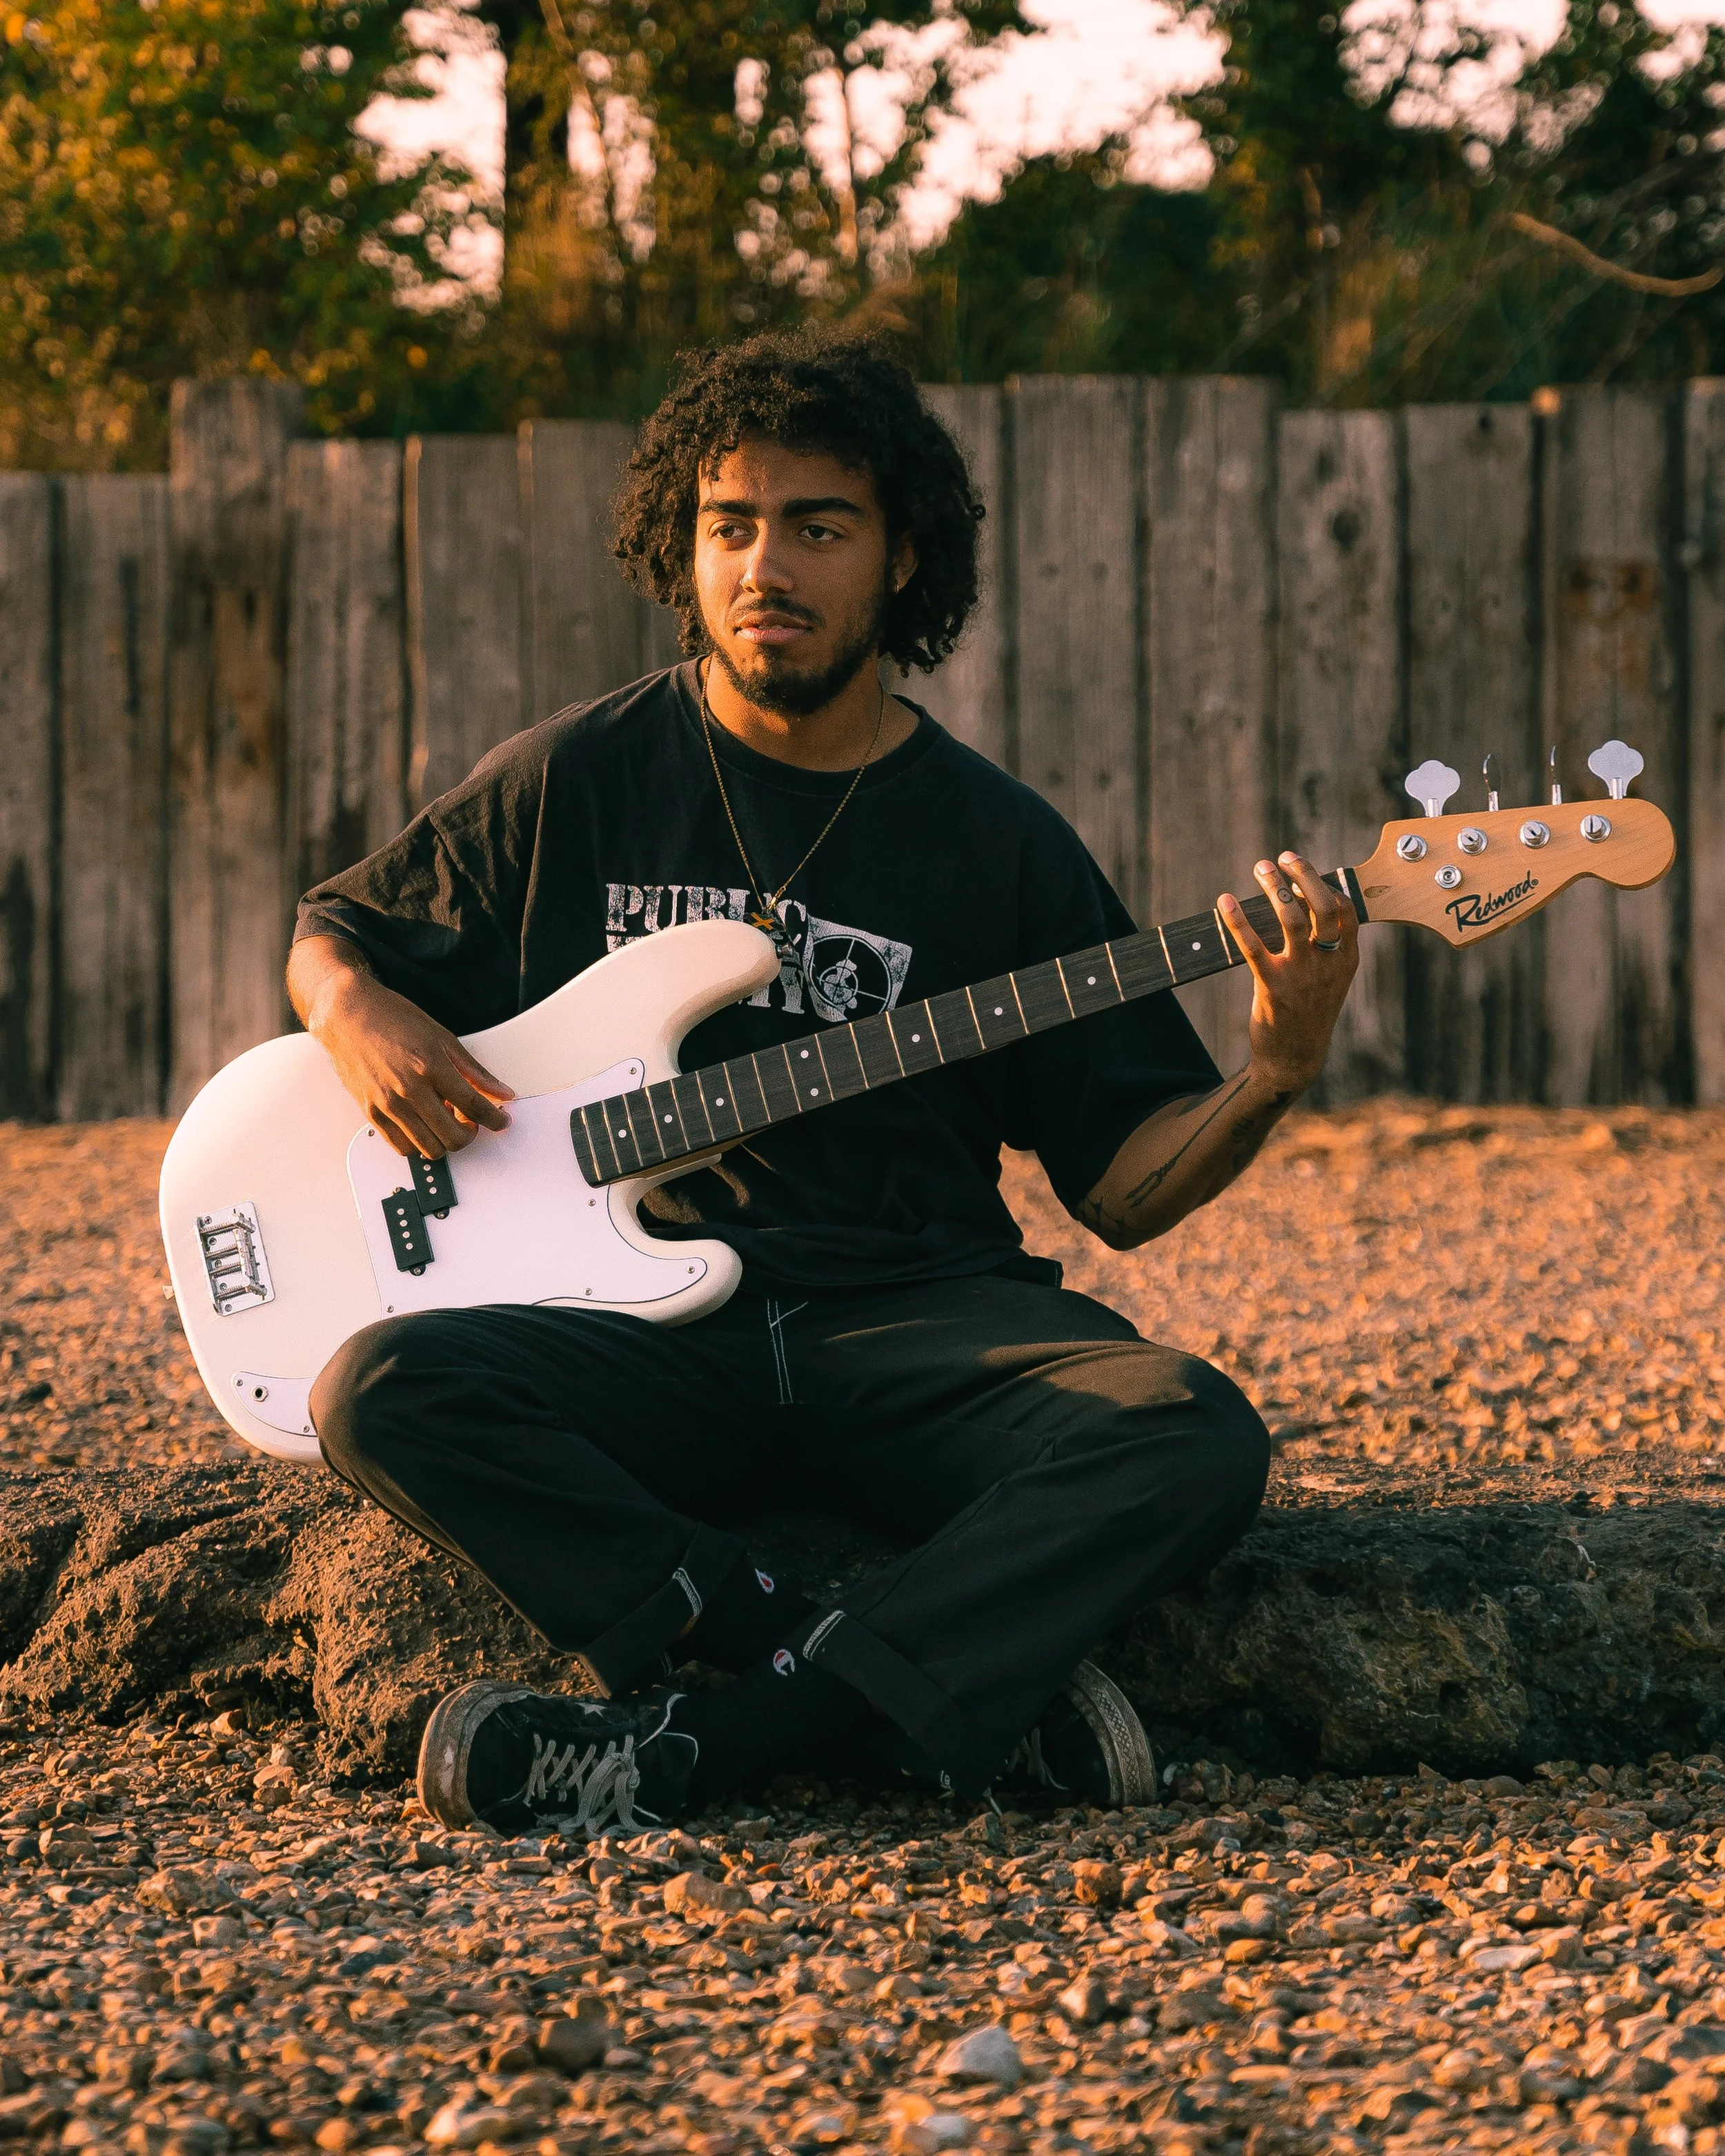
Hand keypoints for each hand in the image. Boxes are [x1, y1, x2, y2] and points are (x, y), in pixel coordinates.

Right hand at [308, 970, 514, 1159]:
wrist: (348, 1015)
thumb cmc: (393, 1019)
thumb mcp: (443, 1038)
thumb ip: (474, 1071)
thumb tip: (501, 1092)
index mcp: (431, 1066)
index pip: (473, 1106)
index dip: (494, 1119)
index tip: (501, 1122)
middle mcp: (409, 1089)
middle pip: (453, 1137)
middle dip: (470, 1134)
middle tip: (470, 1121)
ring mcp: (388, 1104)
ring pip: (429, 1149)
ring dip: (445, 1140)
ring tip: (445, 1120)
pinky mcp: (371, 1113)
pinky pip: (402, 1147)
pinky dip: (418, 1143)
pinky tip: (423, 1124)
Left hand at [1218, 851, 1358, 1094]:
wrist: (1295, 1060)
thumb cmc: (1309, 1013)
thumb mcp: (1331, 980)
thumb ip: (1328, 947)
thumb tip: (1305, 902)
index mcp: (1346, 960)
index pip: (1346, 910)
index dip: (1325, 883)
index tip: (1302, 869)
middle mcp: (1328, 964)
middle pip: (1323, 906)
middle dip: (1303, 874)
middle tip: (1283, 857)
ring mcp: (1302, 975)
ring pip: (1291, 918)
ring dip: (1274, 887)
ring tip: (1260, 867)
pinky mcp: (1273, 987)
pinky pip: (1253, 946)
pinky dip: (1238, 920)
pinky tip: (1225, 901)